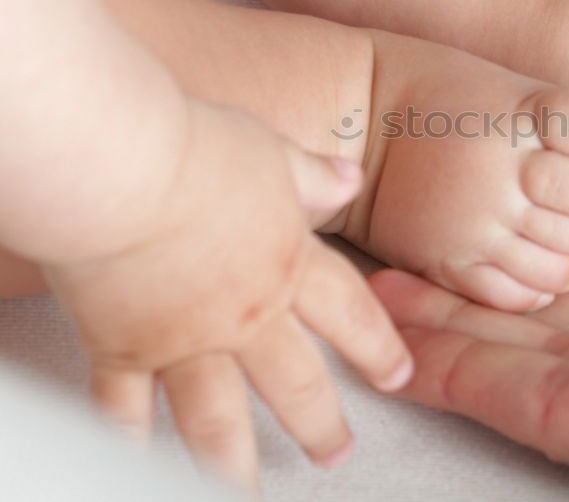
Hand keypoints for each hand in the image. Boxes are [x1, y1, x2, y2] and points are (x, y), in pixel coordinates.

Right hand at [44, 103, 411, 488]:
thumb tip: (348, 179)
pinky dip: (128, 439)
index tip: (397, 375)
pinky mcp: (122, 346)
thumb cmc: (198, 148)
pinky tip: (139, 462)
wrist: (124, 169)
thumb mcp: (271, 152)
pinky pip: (125, 407)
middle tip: (334, 453)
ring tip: (246, 490)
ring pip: (218, 418)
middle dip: (319, 425)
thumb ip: (310, 175)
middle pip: (295, 384)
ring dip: (233, 463)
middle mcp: (246, 313)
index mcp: (288, 263)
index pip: (349, 315)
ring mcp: (185, 338)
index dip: (378, 346)